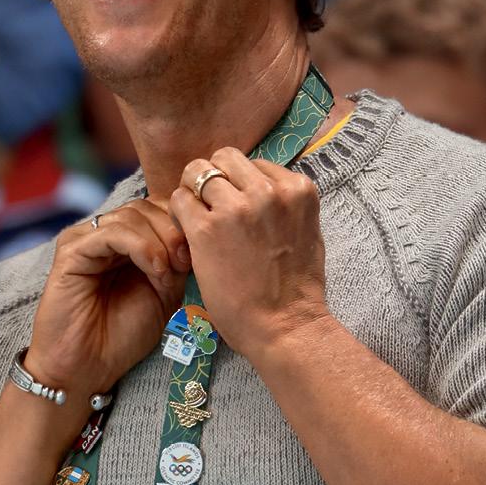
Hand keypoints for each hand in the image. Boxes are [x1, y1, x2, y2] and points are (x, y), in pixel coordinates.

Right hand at [25, 200, 188, 399]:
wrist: (89, 367)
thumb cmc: (123, 336)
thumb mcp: (164, 293)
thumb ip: (174, 261)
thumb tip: (191, 235)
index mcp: (124, 242)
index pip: (155, 209)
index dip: (180, 224)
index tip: (198, 254)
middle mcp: (102, 235)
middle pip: (145, 207)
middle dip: (173, 231)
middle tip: (186, 261)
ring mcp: (84, 240)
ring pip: (131, 215)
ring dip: (159, 242)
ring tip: (167, 272)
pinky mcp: (71, 252)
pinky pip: (111, 233)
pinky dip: (141, 247)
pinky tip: (154, 270)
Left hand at [170, 148, 328, 360]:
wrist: (285, 326)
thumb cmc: (296, 289)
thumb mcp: (306, 231)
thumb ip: (285, 204)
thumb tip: (260, 186)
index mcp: (298, 189)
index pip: (254, 164)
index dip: (240, 185)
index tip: (237, 208)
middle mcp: (269, 190)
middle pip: (225, 157)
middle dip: (214, 179)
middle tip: (211, 208)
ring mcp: (237, 208)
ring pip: (197, 171)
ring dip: (194, 193)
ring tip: (198, 222)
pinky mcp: (207, 228)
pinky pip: (179, 199)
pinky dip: (179, 213)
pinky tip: (188, 235)